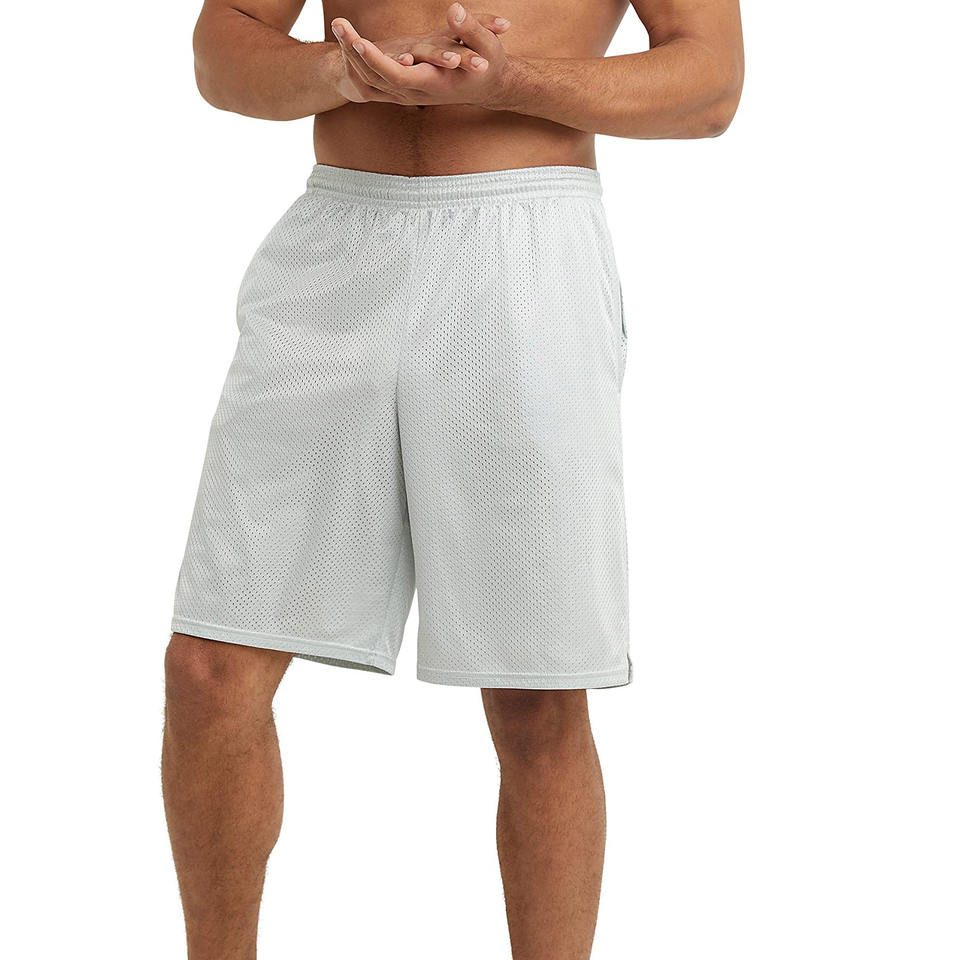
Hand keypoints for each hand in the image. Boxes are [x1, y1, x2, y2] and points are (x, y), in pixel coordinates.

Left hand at [331, 3, 511, 107]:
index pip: (398, 76)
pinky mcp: (404, 88)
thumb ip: (470, 28)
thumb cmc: (489, 65)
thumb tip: (455, 9)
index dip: (377, 61)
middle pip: (376, 78)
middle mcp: (416, 93)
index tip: (360, 42)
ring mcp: (407, 94)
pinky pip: (375, 80)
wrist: (486, 86)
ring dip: (351, 55)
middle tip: (338, 23)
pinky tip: (347, 41)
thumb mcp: (488, 46)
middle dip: (354, 52)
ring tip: (338, 25)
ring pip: (371, 80)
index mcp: (434, 84)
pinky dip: (359, 62)